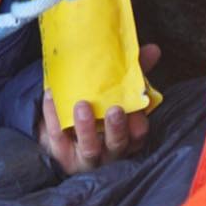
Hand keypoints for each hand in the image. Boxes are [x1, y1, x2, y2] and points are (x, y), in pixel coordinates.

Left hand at [39, 45, 161, 174]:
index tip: (137, 108)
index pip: (137, 135)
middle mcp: (109, 151)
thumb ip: (135, 74)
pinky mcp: (62, 153)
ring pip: (89, 148)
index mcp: (127, 137)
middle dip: (116, 129)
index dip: (138, 124)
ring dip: (86, 128)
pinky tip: (52, 97)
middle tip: (114, 110)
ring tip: (82, 105)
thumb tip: (153, 49)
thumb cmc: (98, 109)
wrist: (63, 130)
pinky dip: (55, 117)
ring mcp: (85, 156)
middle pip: (117, 144)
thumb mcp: (117, 93)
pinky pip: (58, 136)